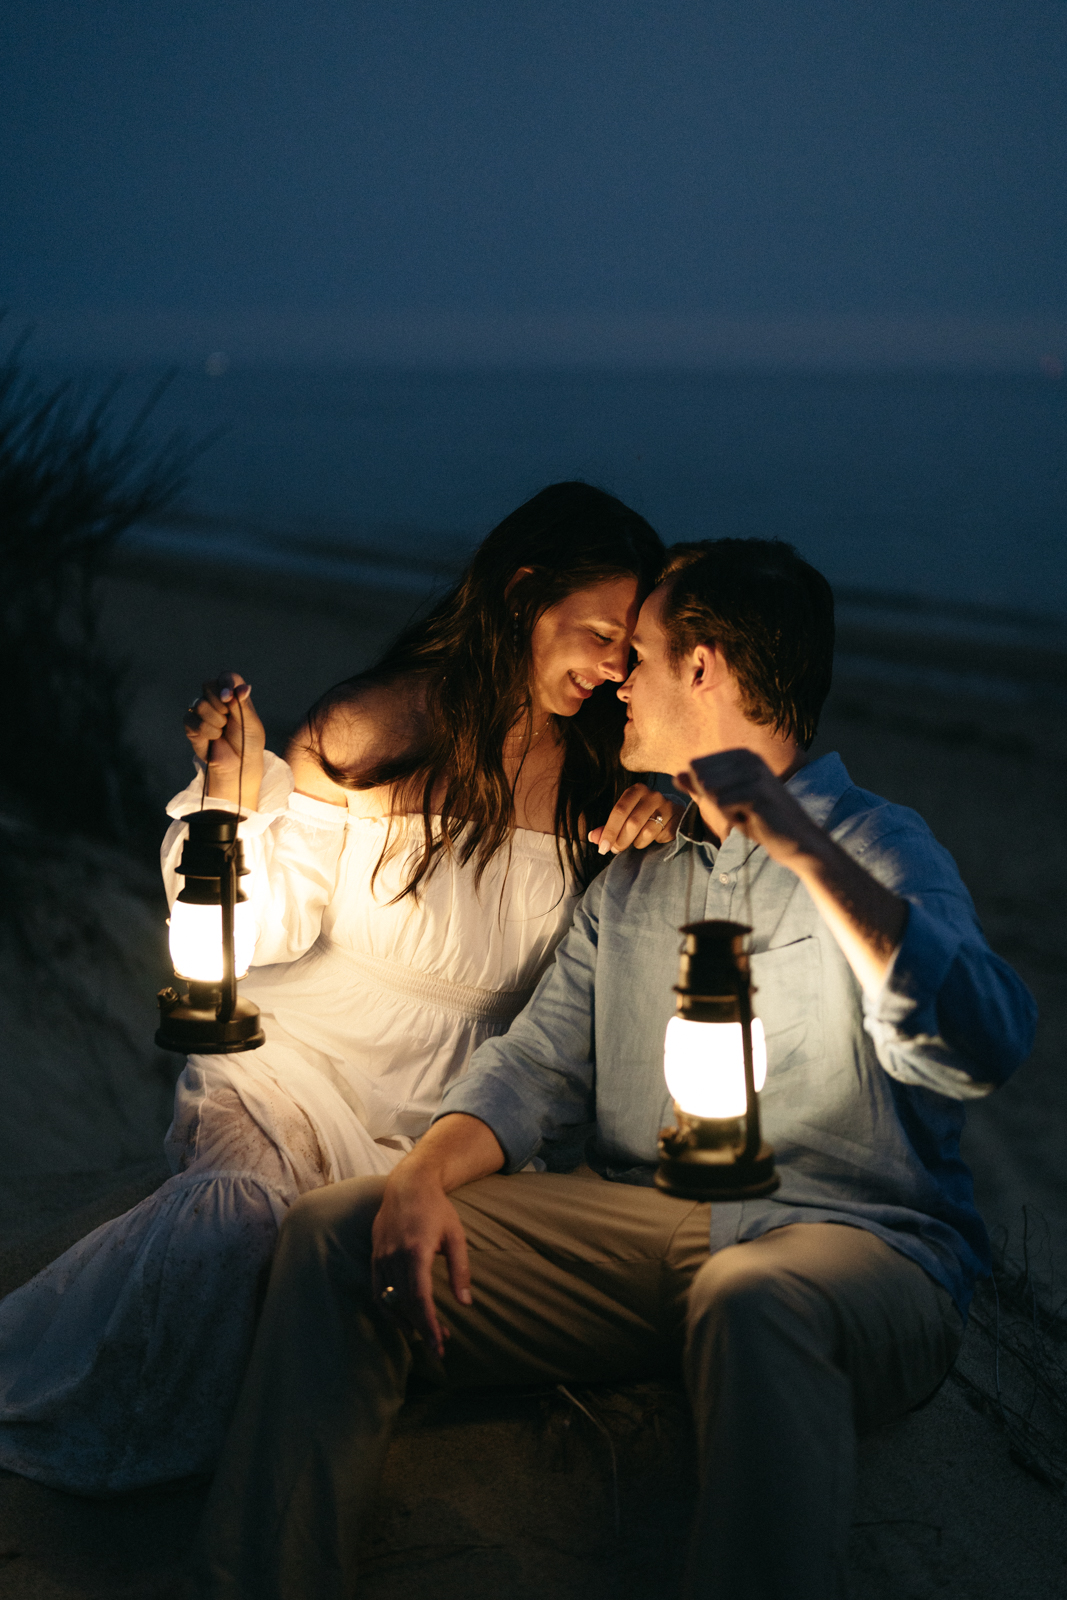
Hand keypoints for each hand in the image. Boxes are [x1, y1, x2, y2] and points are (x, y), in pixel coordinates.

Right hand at [183, 672, 264, 807]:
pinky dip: (207, 731)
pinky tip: (214, 738)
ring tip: (223, 731)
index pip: (226, 677)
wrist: (239, 765)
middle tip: (229, 718)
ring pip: (200, 704)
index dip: (226, 684)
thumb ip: (243, 704)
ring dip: (216, 721)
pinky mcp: (191, 725)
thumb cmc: (248, 743)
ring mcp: (202, 711)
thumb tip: (242, 687)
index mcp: (233, 695)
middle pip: (209, 685)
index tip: (229, 697)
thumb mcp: (251, 722)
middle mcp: (216, 700)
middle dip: (221, 703)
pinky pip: (192, 720)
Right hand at [371, 1166, 471, 1359]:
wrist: (407, 1185)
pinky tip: (403, 1320)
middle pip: (406, 1304)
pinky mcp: (375, 1257)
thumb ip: (460, 1270)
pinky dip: (389, 1310)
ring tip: (425, 1336)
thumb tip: (465, 1303)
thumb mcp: (456, 1236)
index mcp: (416, 1251)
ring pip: (390, 1301)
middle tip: (439, 1347)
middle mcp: (394, 1257)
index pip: (420, 1298)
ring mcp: (381, 1258)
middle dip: (422, 1329)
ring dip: (407, 1323)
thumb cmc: (436, 1209)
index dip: (428, 1324)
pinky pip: (378, 1292)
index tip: (438, 1344)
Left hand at [588, 783, 680, 855]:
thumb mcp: (624, 818)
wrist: (672, 813)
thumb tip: (593, 838)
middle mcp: (653, 795)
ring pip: (647, 832)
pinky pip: (661, 837)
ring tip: (637, 841)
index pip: (619, 811)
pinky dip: (654, 842)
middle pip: (632, 823)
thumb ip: (608, 827)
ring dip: (637, 842)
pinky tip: (654, 837)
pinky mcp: (679, 819)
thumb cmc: (642, 815)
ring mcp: (668, 806)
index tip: (602, 847)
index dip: (609, 831)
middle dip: (621, 840)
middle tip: (615, 849)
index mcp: (636, 791)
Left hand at [675, 749, 819, 866]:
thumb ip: (700, 788)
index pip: (695, 768)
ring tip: (747, 813)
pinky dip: (732, 818)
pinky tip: (753, 819)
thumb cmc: (760, 820)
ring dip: (724, 811)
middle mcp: (748, 757)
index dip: (706, 793)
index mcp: (741, 755)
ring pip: (710, 791)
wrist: (796, 840)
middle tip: (740, 809)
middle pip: (700, 778)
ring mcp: (754, 772)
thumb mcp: (726, 802)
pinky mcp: (756, 791)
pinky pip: (721, 805)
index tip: (733, 801)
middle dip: (714, 802)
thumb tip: (675, 775)